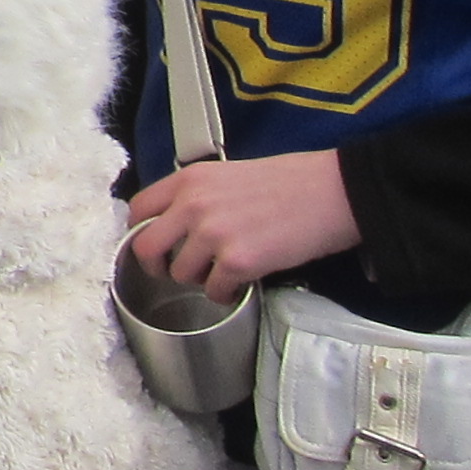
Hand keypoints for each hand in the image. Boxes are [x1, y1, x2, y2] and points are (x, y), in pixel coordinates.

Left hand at [125, 151, 360, 303]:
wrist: (332, 192)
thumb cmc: (287, 182)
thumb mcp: (227, 176)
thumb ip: (195, 196)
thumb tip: (174, 223)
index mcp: (188, 180)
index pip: (138, 210)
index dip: (142, 232)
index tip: (154, 244)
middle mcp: (193, 205)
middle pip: (146, 248)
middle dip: (158, 266)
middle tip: (176, 270)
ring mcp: (213, 234)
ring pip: (180, 274)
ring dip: (198, 280)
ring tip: (220, 273)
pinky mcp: (238, 261)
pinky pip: (214, 291)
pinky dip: (225, 294)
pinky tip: (239, 284)